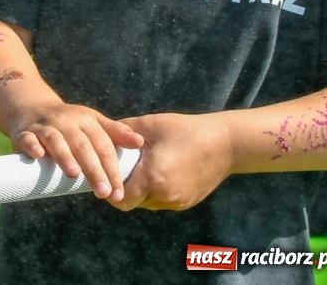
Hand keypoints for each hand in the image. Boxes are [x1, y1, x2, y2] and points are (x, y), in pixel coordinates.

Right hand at [9, 101, 142, 201]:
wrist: (31, 107)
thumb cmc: (68, 122)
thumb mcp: (93, 123)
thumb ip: (115, 134)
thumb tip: (140, 143)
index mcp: (86, 120)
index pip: (104, 146)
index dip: (112, 169)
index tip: (119, 191)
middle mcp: (66, 121)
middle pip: (82, 145)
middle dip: (94, 169)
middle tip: (104, 192)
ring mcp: (45, 126)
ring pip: (56, 140)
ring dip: (64, 156)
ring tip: (73, 175)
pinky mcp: (24, 132)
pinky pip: (28, 138)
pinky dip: (32, 145)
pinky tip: (37, 155)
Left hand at [110, 112, 233, 211]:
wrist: (226, 144)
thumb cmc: (185, 131)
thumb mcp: (149, 124)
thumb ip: (120, 131)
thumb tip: (100, 135)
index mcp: (153, 178)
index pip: (121, 199)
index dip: (109, 189)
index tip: (105, 175)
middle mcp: (165, 196)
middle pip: (132, 202)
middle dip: (123, 188)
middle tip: (122, 169)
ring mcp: (178, 202)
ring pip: (147, 203)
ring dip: (139, 190)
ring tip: (140, 168)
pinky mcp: (187, 203)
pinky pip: (161, 201)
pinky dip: (154, 191)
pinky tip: (158, 172)